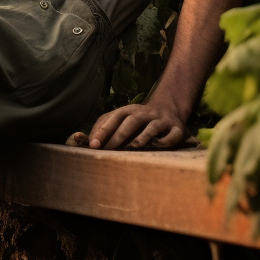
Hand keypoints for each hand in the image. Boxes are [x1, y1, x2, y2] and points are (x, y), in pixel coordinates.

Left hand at [68, 99, 187, 150]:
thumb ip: (104, 128)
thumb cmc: (138, 121)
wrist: (169, 110)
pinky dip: (165, 141)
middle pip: (131, 121)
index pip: (114, 117)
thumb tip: (82, 140)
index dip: (103, 130)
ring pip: (152, 127)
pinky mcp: (177, 128)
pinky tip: (157, 147)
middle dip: (118, 135)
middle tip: (108, 150)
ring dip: (142, 137)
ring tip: (133, 147)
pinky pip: (172, 135)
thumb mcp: (121, 120)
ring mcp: (161, 120)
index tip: (93, 144)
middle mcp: (145, 113)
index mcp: (129, 110)